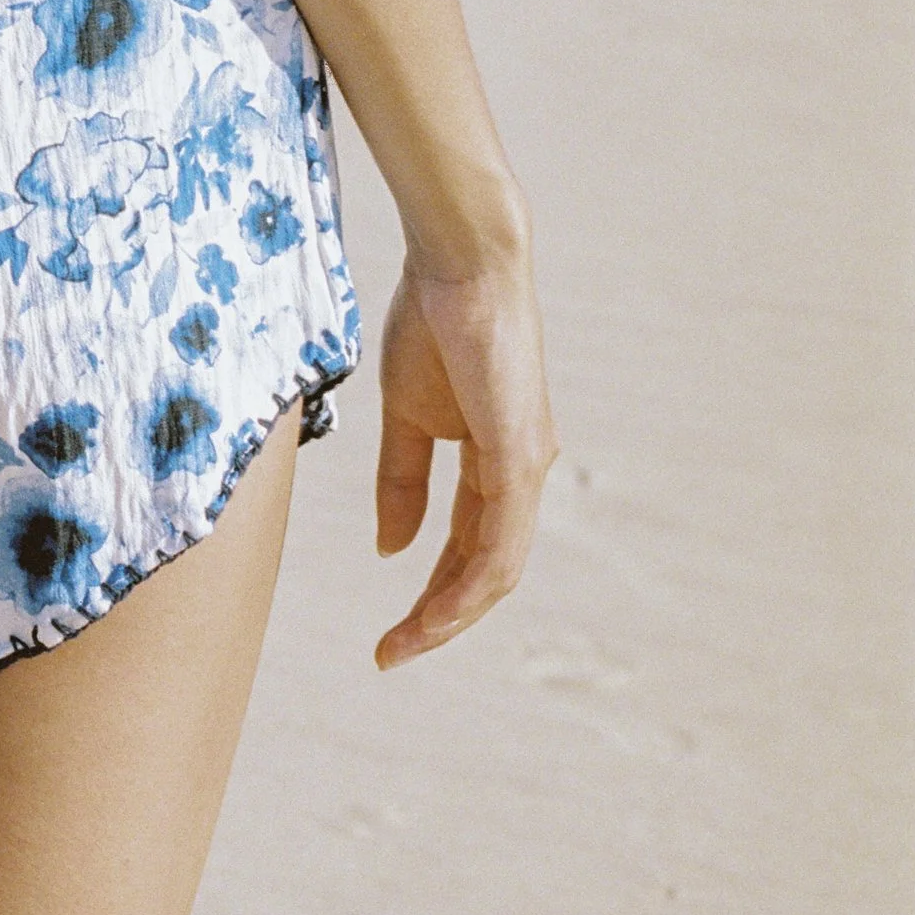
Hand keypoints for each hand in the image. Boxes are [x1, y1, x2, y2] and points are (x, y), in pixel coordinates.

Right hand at [372, 238, 556, 668]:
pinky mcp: (519, 458)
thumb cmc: (434, 320)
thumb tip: (393, 548)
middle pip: (487, 570)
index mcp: (495, 459)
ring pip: (498, 569)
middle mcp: (521, 472)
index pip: (469, 546)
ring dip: (451, 615)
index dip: (431, 592)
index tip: (389, 630)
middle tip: (392, 652)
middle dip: (440, 618)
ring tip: (406, 644)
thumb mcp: (406, 413)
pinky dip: (470, 586)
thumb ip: (401, 480)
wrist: (458, 262)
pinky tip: (439, 611)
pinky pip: (501, 543)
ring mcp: (525, 467)